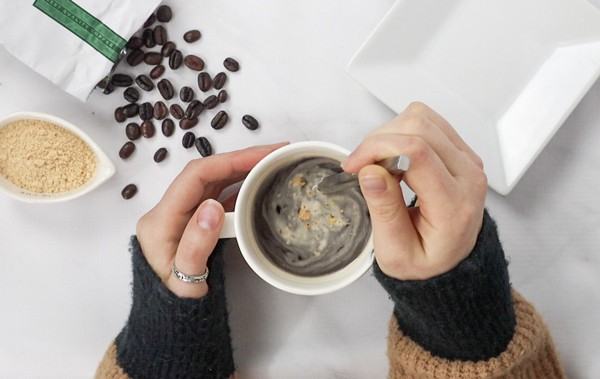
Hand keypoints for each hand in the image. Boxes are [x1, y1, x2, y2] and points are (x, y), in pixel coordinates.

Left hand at [136, 143, 286, 297]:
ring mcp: (182, 216)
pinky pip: (218, 197)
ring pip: (214, 182)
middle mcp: (169, 212)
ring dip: (242, 169)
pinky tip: (258, 184)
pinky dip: (239, 187)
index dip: (230, 160)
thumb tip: (212, 207)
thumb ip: (196, 245)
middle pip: (206, 172)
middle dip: (241, 158)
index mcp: (161, 220)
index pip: (196, 176)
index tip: (262, 155)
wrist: (170, 321)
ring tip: (272, 163)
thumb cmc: (175, 305)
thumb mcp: (184, 282)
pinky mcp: (194, 224)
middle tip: (276, 154)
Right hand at [342, 102, 486, 279]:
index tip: (352, 166)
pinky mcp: (460, 151)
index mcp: (455, 205)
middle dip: (378, 140)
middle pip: (419, 127)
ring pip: (422, 118)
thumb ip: (384, 211)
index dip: (377, 149)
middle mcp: (469, 176)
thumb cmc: (423, 261)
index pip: (417, 152)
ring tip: (376, 163)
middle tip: (359, 166)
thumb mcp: (395, 251)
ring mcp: (467, 160)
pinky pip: (428, 122)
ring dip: (389, 134)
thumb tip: (370, 171)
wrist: (450, 262)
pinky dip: (400, 133)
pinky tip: (391, 158)